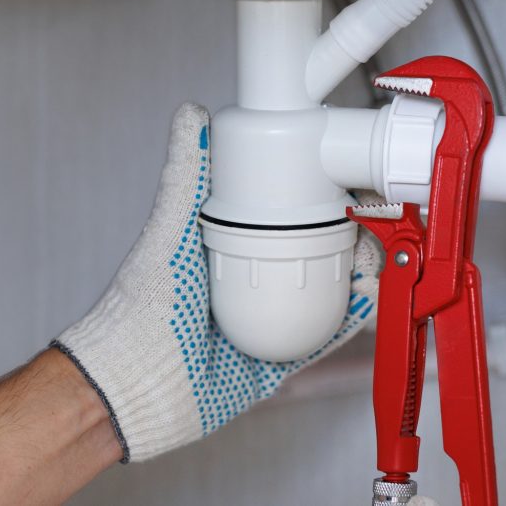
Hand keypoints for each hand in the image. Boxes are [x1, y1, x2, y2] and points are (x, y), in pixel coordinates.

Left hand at [54, 103, 381, 461]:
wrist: (135, 390)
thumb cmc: (140, 314)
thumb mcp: (170, 234)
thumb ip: (184, 178)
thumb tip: (191, 116)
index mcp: (222, 247)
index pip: (278, 211)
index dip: (314, 194)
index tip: (340, 177)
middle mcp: (245, 281)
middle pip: (310, 248)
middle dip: (346, 232)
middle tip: (366, 219)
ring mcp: (263, 321)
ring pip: (323, 291)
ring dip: (355, 272)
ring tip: (371, 254)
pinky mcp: (275, 361)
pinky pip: (321, 337)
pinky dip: (348, 317)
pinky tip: (365, 296)